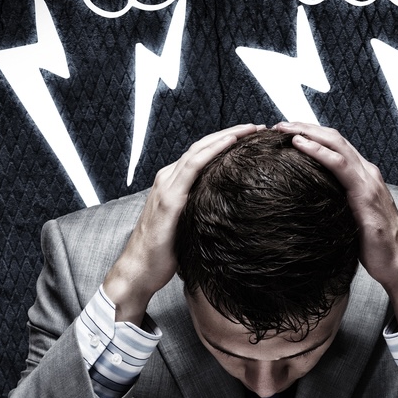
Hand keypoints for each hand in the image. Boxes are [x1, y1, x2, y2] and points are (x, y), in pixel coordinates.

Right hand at [102, 123, 263, 324]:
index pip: (202, 154)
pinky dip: (212, 151)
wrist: (139, 271)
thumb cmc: (163, 254)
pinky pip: (193, 167)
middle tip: (258, 127)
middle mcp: (168, 179)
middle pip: (203, 146)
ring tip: (251, 129)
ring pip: (199, 150)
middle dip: (232, 133)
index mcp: (172, 183)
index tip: (252, 138)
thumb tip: (230, 214)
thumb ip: (201, 212)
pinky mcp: (169, 199)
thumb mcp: (187, 226)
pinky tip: (231, 143)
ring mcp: (167, 186)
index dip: (226, 142)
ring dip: (227, 136)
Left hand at [275, 122, 397, 328]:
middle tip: (280, 124)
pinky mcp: (365, 192)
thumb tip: (311, 207)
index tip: (288, 132)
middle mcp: (367, 172)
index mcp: (364, 176)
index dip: (313, 135)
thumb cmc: (374, 246)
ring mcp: (368, 180)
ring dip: (307, 132)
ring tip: (284, 128)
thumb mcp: (351, 219)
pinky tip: (298, 144)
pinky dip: (317, 150)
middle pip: (334, 138)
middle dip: (306, 126)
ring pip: (335, 143)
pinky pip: (338, 163)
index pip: (336, 146)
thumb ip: (337, 206)